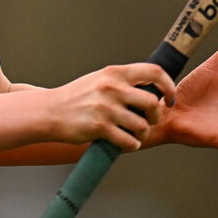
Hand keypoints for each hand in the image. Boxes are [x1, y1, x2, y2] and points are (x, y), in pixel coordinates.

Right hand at [49, 63, 174, 151]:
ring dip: (142, 134)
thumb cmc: (76, 97)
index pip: (154, 72)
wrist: (48, 111)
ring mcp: (105, 108)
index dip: (168, 86)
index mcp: (114, 73)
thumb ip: (123, 81)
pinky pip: (128, 141)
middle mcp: (111, 88)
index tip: (168, 98)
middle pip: (152, 102)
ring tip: (134, 134)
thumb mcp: (99, 79)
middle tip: (148, 120)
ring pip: (142, 125)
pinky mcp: (99, 127)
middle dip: (156, 116)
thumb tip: (152, 89)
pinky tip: (125, 143)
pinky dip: (131, 145)